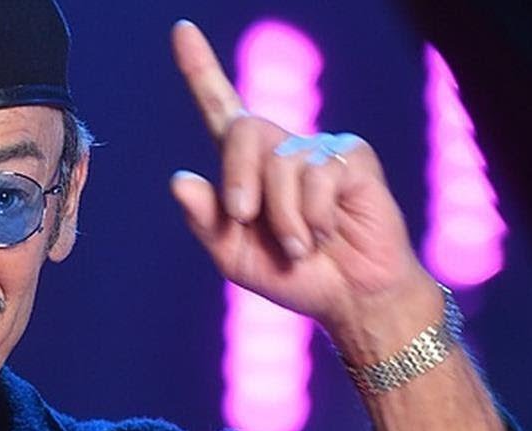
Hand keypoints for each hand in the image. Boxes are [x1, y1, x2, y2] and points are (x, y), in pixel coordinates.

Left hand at [168, 20, 442, 360]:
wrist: (348, 299)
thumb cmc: (292, 275)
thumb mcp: (233, 255)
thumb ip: (206, 220)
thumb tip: (179, 179)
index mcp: (246, 166)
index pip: (220, 107)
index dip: (200, 69)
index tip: (181, 31)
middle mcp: (282, 148)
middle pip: (244, 128)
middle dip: (238, 180)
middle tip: (244, 220)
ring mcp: (319, 150)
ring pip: (281, 163)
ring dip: (282, 218)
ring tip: (299, 245)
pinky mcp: (352, 159)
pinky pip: (318, 177)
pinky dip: (312, 217)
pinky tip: (326, 232)